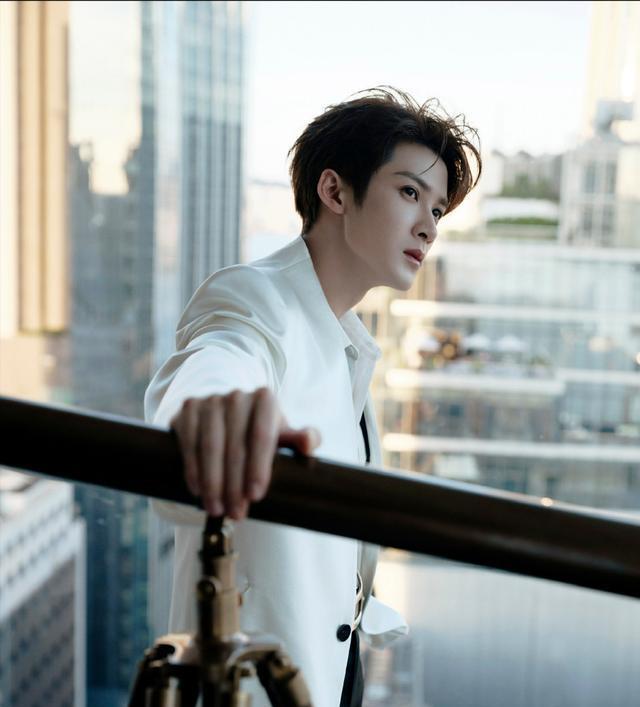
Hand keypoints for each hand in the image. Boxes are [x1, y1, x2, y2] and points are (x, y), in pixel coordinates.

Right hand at [170, 387, 320, 519]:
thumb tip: (309, 443)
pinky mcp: (189, 408)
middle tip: (236, 513)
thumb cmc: (261, 430)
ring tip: (217, 509)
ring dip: (212, 483)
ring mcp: (210, 400)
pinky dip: (193, 470)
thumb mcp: (282, 434)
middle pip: (235, 446)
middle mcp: (237, 395)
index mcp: (265, 399)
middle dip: (234, 484)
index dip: (258, 468)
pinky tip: (197, 491)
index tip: (256, 496)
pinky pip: (189, 442)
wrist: (227, 415)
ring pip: (210, 447)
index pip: (262, 436)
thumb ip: (302, 439)